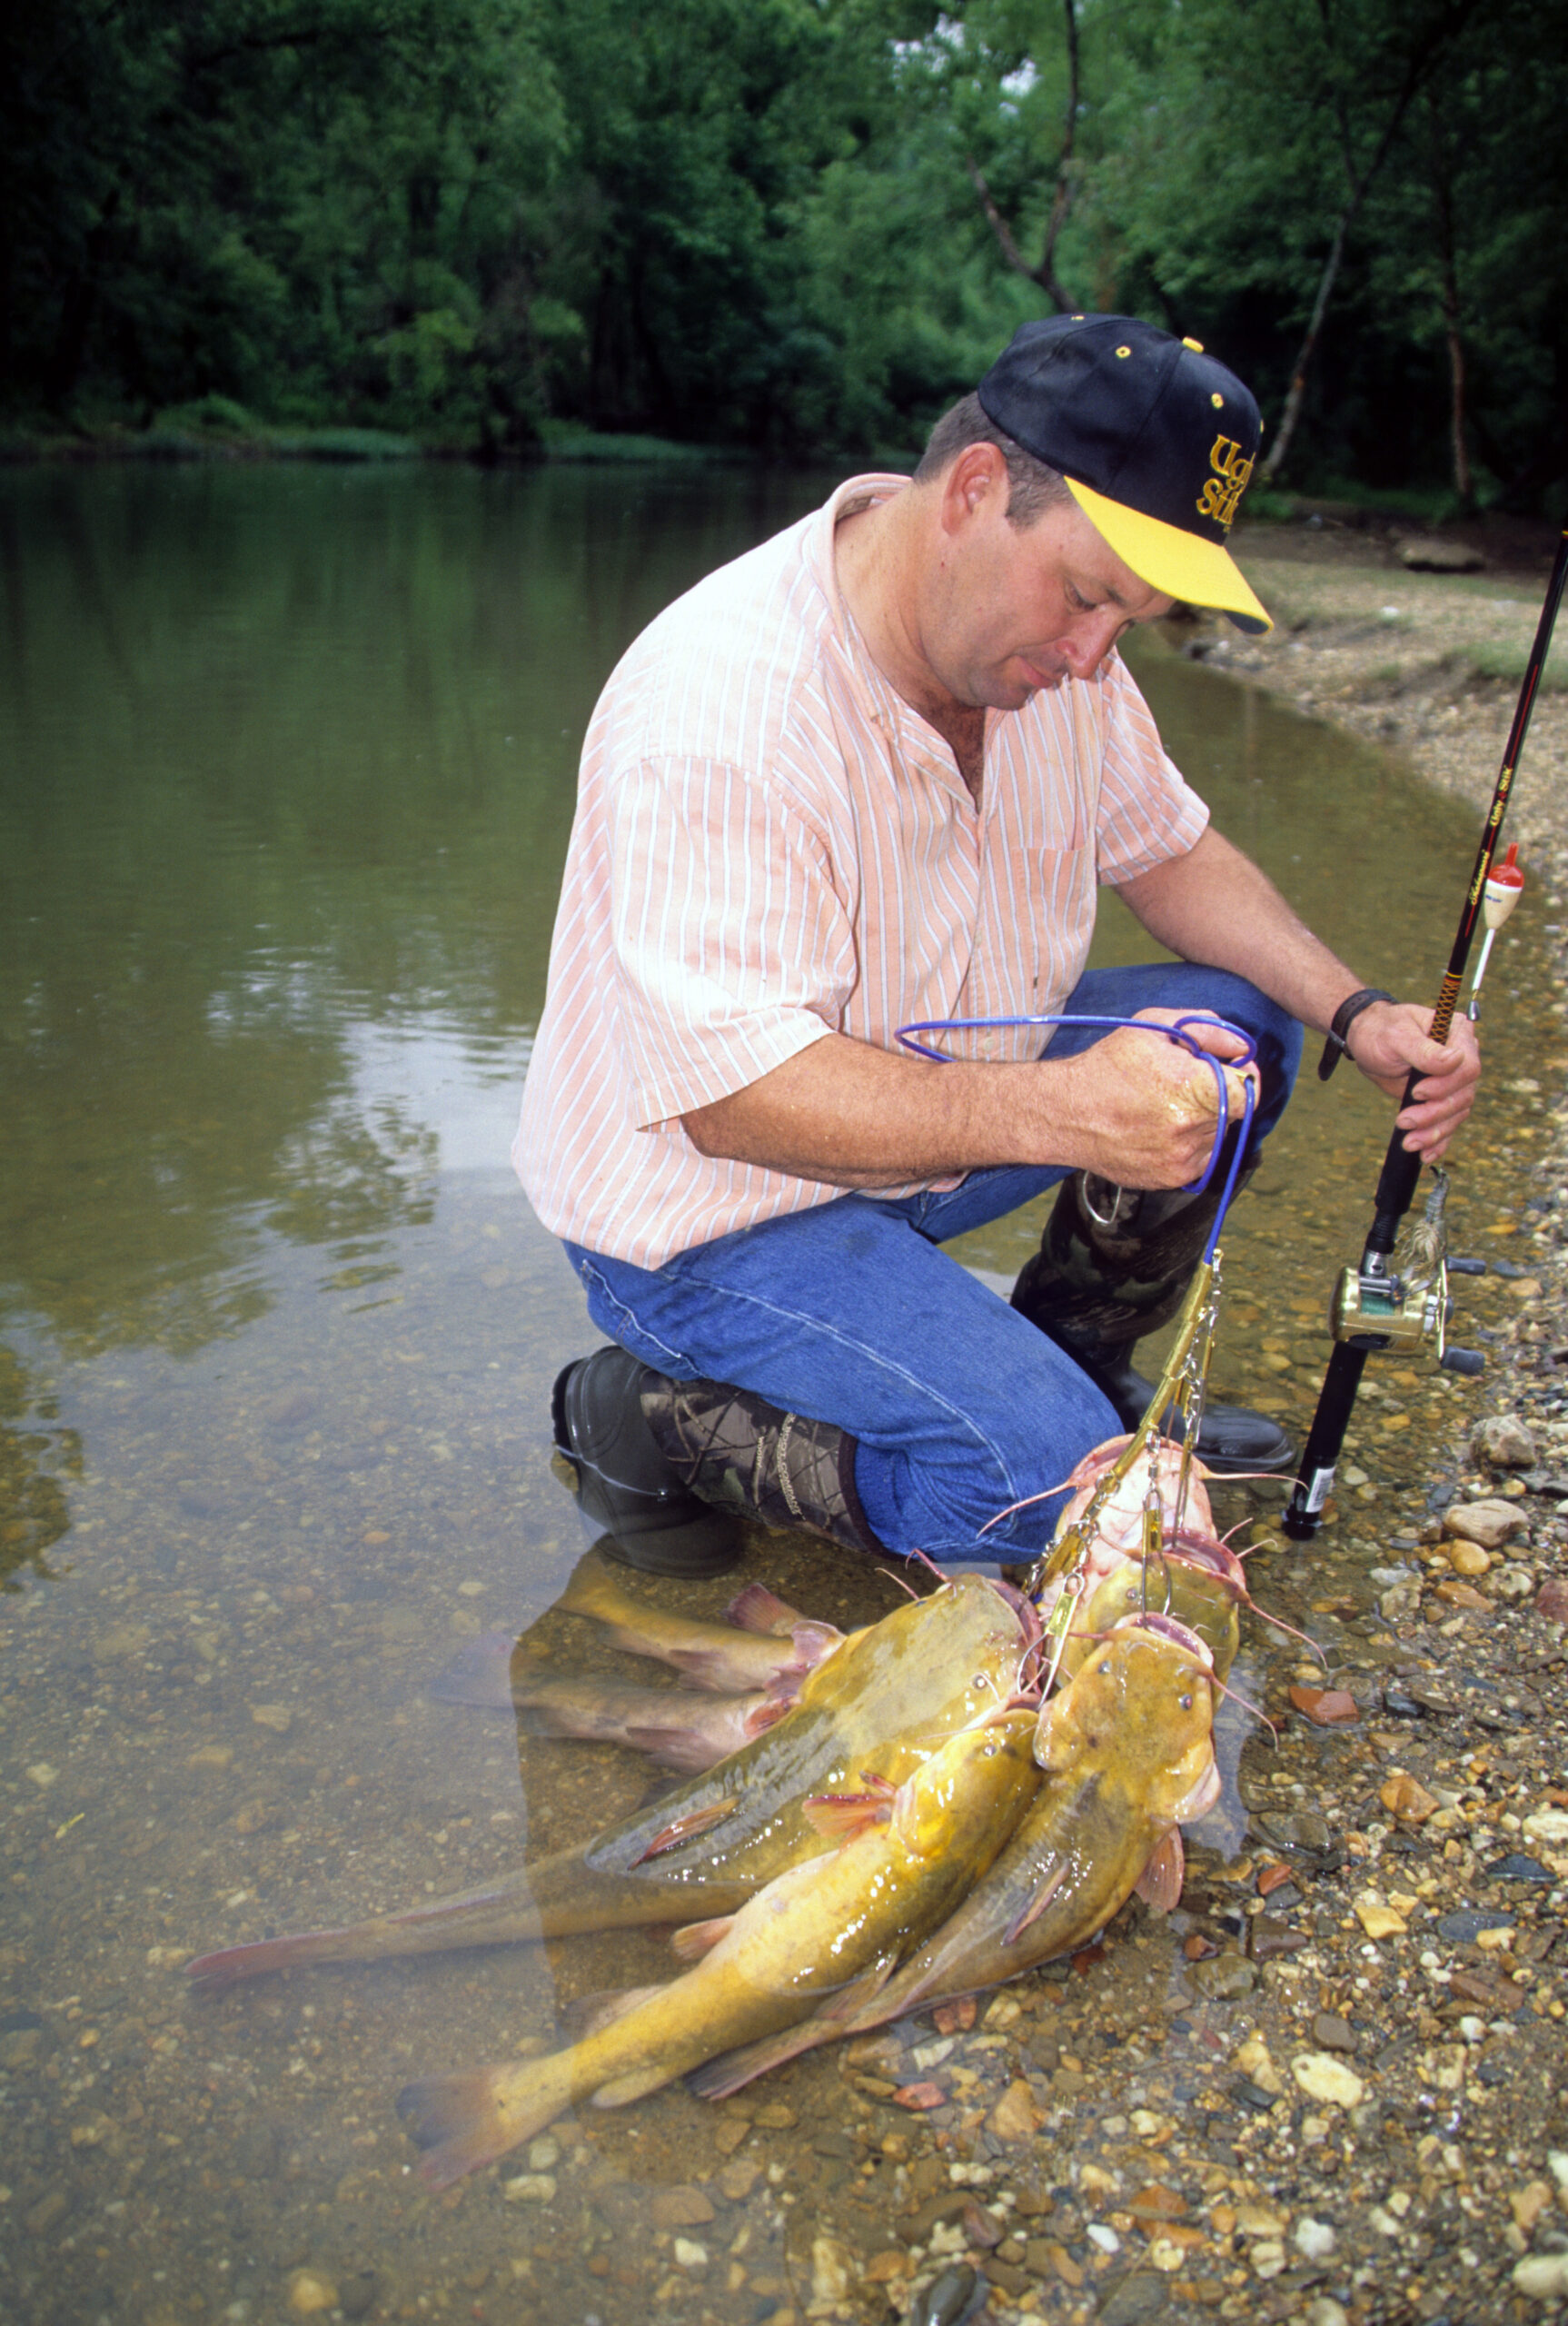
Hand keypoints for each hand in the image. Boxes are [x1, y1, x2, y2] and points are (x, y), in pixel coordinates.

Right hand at [1048, 1007, 1259, 1187]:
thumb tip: (1242, 1046)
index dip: (1244, 1077)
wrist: (1066, 1114)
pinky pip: (1200, 1157)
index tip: (1230, 1069)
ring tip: (1165, 1106)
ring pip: (1217, 1135)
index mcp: (1191, 1087)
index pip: (1248, 1091)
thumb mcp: (1153, 1027)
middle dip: (1217, 1096)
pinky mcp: (1172, 1177)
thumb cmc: (1109, 1065)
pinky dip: (1190, 1142)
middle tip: (1184, 1084)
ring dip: (1203, 1120)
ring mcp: (1182, 1157)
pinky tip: (1159, 1127)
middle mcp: (1190, 1127)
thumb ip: (1206, 1029)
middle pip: (1232, 1112)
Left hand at [1344, 1001, 1480, 1159]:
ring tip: (1409, 1142)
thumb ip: (1424, 1050)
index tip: (1416, 1092)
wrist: (1367, 1042)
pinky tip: (1425, 1155)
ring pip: (1456, 1114)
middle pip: (1463, 1095)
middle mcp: (1463, 1059)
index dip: (1446, 1085)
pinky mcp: (1441, 1099)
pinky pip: (1447, 1124)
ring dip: (1434, 1132)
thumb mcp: (1397, 1037)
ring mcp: (1454, 1081)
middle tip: (1404, 1121)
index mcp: (1458, 1035)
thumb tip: (1455, 1060)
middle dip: (1435, 1113)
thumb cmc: (1380, 1031)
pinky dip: (1438, 1142)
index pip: (1468, 1066)